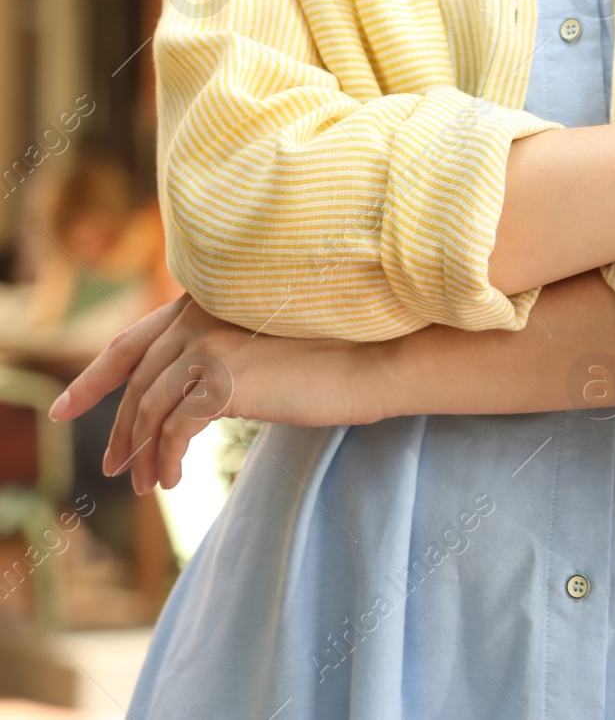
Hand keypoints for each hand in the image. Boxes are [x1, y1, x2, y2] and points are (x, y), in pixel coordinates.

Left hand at [49, 295, 383, 494]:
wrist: (373, 365)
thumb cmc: (335, 363)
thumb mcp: (266, 354)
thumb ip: (223, 359)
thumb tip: (187, 400)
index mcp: (207, 304)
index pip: (133, 343)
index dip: (95, 378)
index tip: (65, 406)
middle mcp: (199, 318)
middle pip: (137, 383)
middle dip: (119, 430)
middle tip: (114, 468)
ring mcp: (208, 347)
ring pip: (150, 410)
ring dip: (143, 453)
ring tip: (146, 484)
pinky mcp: (221, 381)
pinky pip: (173, 430)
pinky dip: (167, 459)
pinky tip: (174, 481)